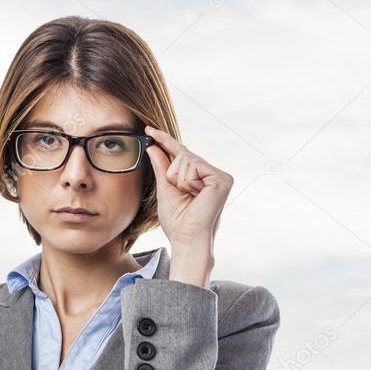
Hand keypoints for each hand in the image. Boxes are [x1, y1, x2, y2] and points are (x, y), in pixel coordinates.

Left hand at [144, 125, 232, 285]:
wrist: (186, 239)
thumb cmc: (177, 221)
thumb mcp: (165, 188)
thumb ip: (161, 166)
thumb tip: (152, 146)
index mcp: (203, 177)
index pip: (181, 154)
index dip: (165, 140)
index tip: (148, 130)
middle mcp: (214, 174)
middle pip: (182, 155)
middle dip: (173, 174)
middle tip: (182, 195)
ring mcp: (220, 176)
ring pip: (185, 159)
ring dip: (179, 180)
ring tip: (189, 198)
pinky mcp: (221, 179)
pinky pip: (193, 166)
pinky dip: (186, 182)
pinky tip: (195, 196)